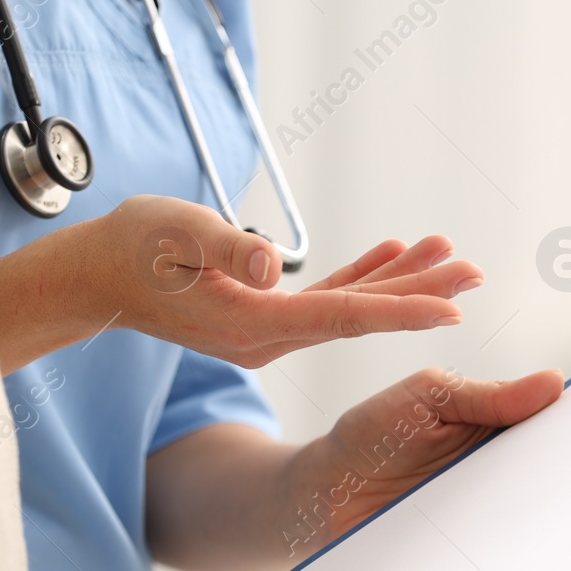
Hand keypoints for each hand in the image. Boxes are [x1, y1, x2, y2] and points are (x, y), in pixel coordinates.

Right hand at [0, 194, 483, 373]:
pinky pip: (324, 301)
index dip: (400, 310)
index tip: (453, 309)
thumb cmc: (131, 247)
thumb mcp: (173, 234)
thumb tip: (268, 264)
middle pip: (359, 317)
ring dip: (398, 283)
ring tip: (448, 254)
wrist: (96, 279)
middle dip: (419, 294)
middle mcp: (268, 337)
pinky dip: (360, 280)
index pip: (342, 317)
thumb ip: (224, 247)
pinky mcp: (261, 317)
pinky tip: (391, 253)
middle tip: (475, 271)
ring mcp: (266, 331)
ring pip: (348, 309)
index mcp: (252, 323)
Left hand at [282, 367, 564, 557]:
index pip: (558, 429)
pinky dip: (516, 566)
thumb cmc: (370, 437)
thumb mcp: (427, 400)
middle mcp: (502, 476)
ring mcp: (488, 519)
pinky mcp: (467, 559)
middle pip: (558, 481)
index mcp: (499, 428)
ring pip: (537, 527)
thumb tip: (554, 383)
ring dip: (554, 530)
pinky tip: (527, 567)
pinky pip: (502, 563)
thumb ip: (486, 396)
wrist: (319, 499)